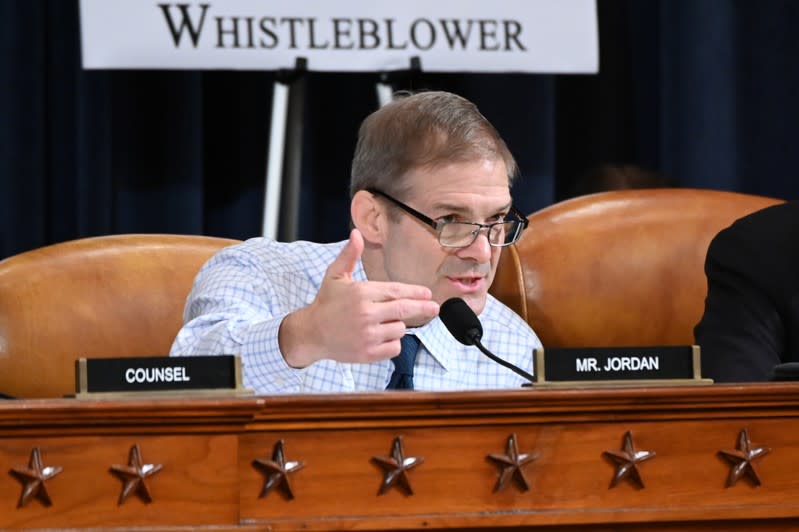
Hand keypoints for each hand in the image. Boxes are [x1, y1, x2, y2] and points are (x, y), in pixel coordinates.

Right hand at [279, 229, 438, 367]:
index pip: (396, 291)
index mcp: (361, 293)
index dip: (415, 292)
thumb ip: (349, 255)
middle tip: (434, 307)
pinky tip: (381, 337)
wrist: (311, 333)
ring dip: (397, 326)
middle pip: (404, 310)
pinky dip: (392, 343)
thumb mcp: (335, 276)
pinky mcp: (368, 353)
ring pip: (399, 329)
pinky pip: (394, 347)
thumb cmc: (326, 303)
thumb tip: (356, 234)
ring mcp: (368, 335)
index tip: (427, 294)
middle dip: (423, 308)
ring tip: (382, 323)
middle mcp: (366, 314)